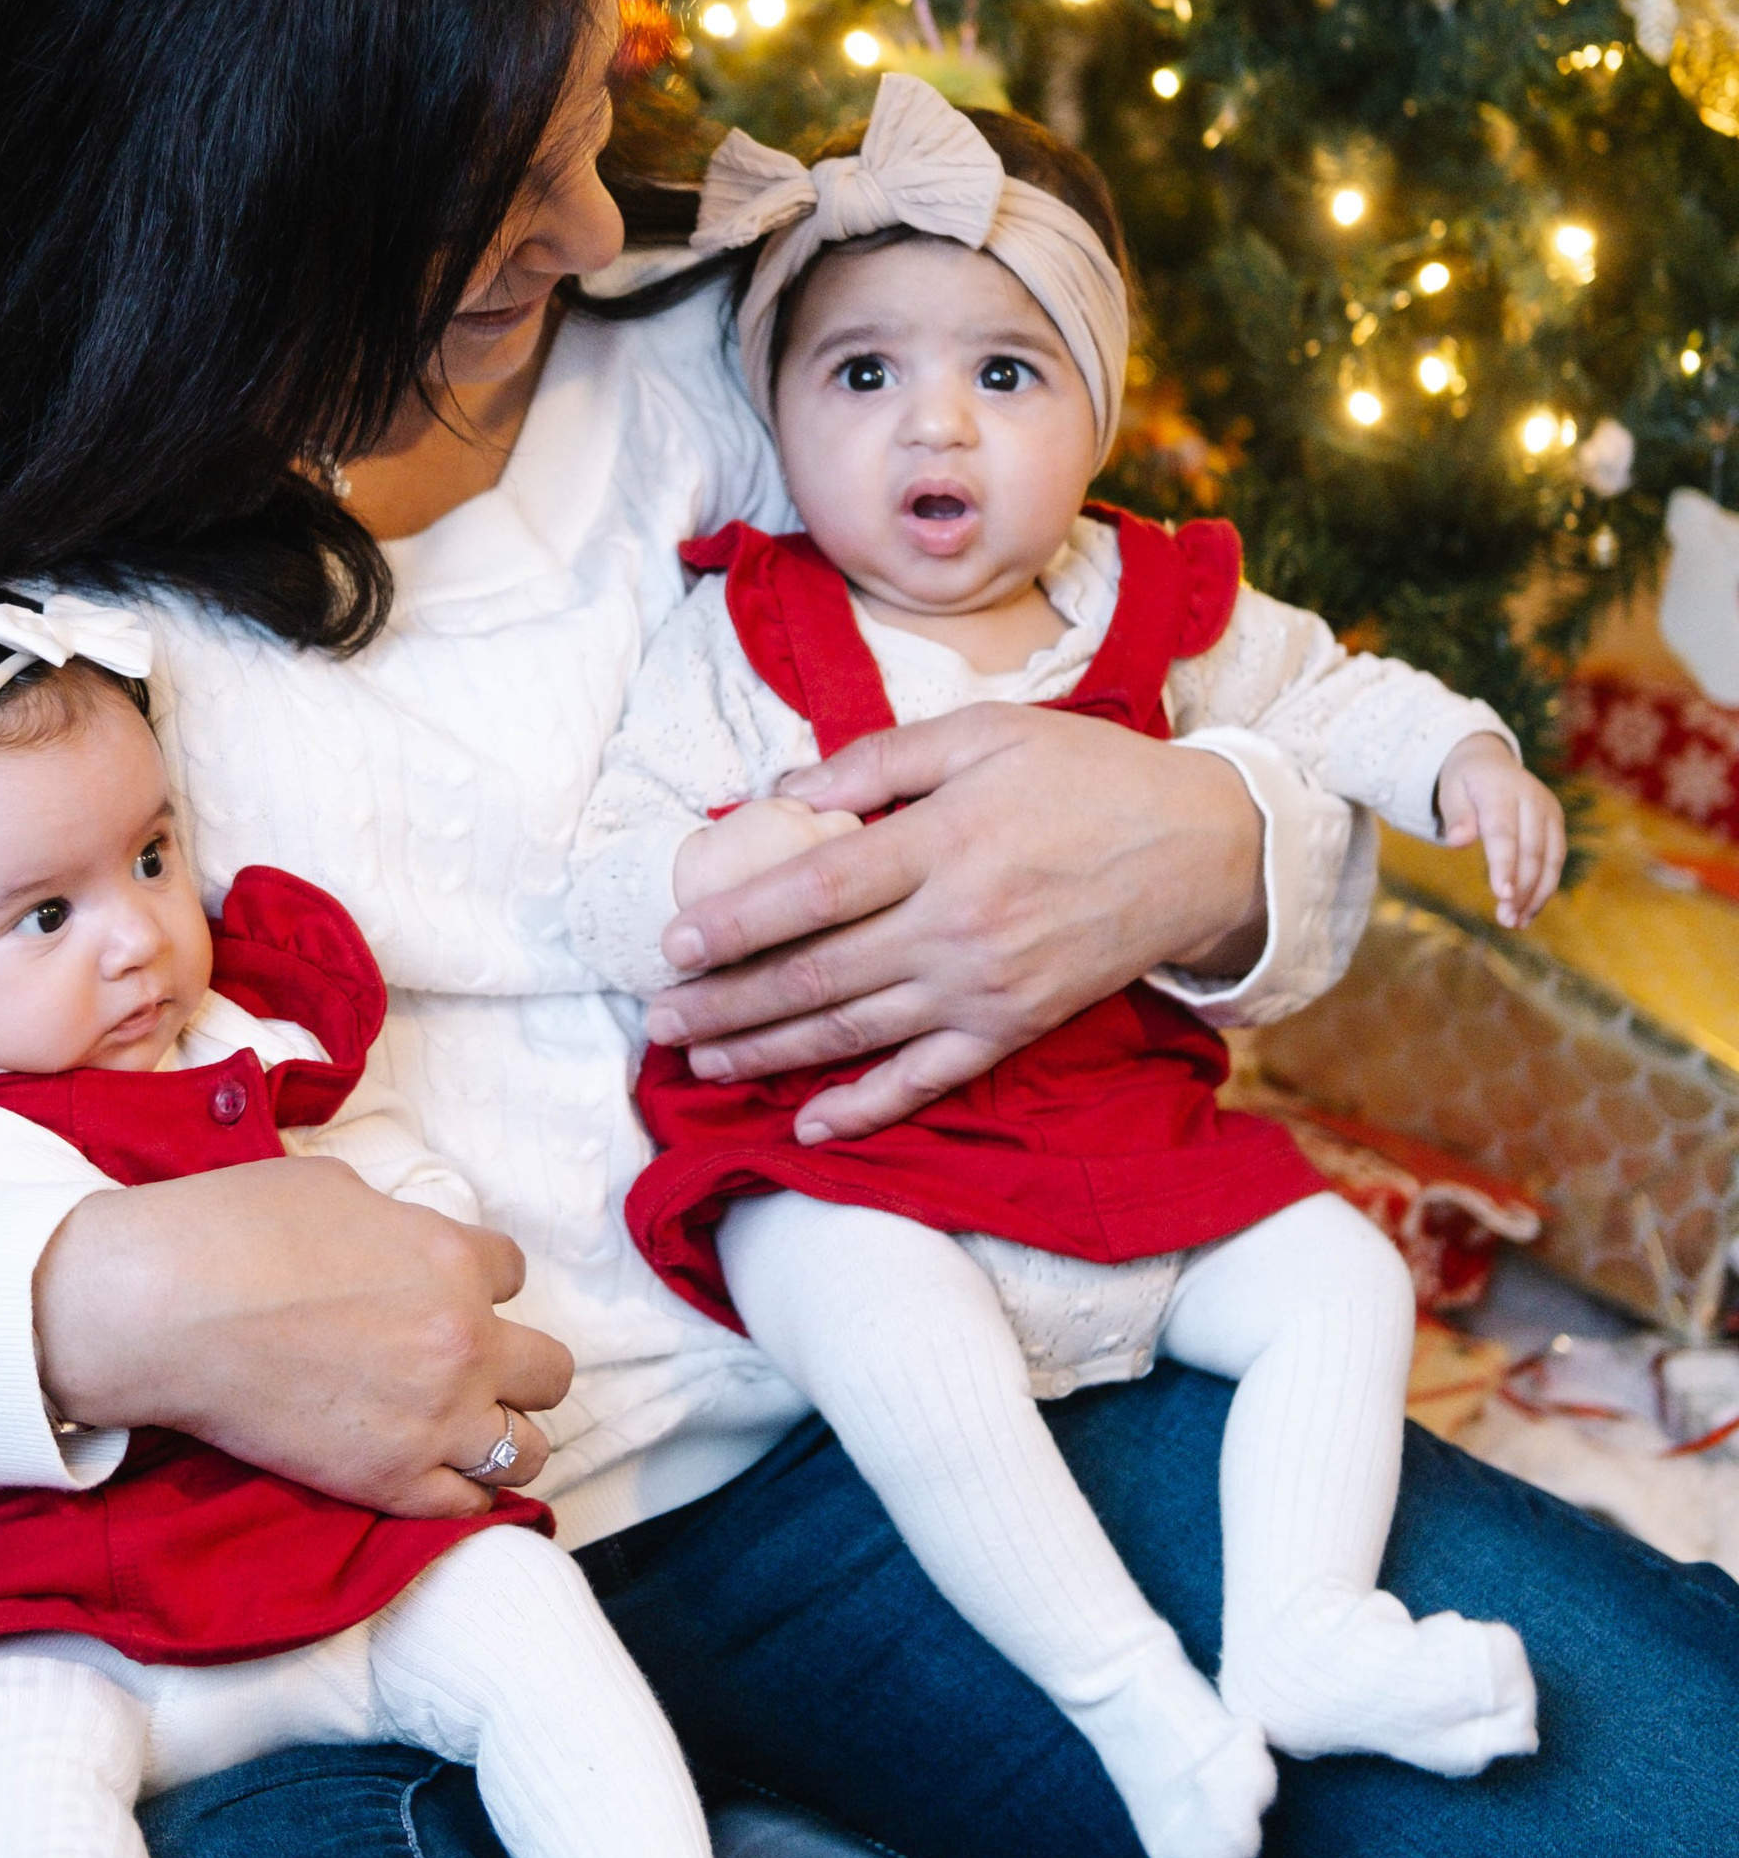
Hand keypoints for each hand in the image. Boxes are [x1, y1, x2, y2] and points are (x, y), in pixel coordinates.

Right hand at [32, 1156, 572, 1520]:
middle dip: (515, 1365)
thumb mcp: (337, 1191)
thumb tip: (399, 1243)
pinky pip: (472, 1505)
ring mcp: (434, 1418)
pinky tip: (440, 1476)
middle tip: (470, 1367)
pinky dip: (465, 1493)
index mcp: (452, 1258)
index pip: (513, 1272)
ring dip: (504, 1436)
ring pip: (531, 1448)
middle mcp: (463, 1341)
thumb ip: (395, 1227)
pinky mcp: (391, 1481)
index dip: (477, 1280)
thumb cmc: (235, 1229)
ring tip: (465, 1432)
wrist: (167, 1306)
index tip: (440, 1292)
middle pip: (551, 1370)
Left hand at [645, 706, 1267, 1144]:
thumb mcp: (980, 733)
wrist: (1200, 847)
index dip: (736, 920)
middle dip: (726, 1002)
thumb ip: (876, 759)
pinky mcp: (1014, 1028)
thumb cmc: (1082, 775)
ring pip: (856, 1031)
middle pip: (818, 973)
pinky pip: (928, 1079)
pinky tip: (809, 1124)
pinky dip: (866, 1108)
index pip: (815, 889)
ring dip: (769, 1052)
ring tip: (700, 1060)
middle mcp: (958, 925)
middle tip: (658, 1015)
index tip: (673, 941)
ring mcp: (986, 987)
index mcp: (944, 842)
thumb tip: (783, 791)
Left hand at [1435, 736, 1565, 929]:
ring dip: (1536, 895)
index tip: (1502, 895)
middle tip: (1506, 920)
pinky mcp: (1556, 823)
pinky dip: (1545, 887)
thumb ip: (1455, 815)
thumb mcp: (1450, 790)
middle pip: (1531, 850)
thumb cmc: (1464, 781)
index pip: (1504, 832)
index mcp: (1501, 789)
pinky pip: (1556, 860)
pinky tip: (1529, 911)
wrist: (1489, 759)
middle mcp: (1532, 798)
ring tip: (1516, 922)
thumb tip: (1457, 842)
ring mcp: (1549, 810)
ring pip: (1550, 859)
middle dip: (1521, 889)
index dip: (1504, 864)